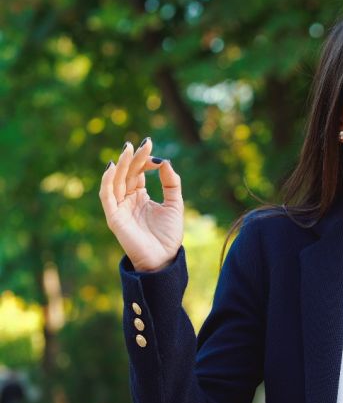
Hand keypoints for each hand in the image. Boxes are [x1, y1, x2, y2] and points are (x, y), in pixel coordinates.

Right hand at [99, 137, 183, 271]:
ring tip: (127, 149)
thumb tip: (164, 160)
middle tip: (142, 143)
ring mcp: (120, 208)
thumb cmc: (168, 235)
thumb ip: (171, 183)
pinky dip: (108, 181)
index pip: (138, 173)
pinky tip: (113, 167)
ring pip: (117, 181)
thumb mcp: (175, 204)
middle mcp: (128, 200)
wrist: (163, 259)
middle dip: (134, 158)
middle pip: (128, 174)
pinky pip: (107, 196)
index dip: (145, 161)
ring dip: (121, 164)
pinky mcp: (114, 217)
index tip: (153, 150)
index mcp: (141, 197)